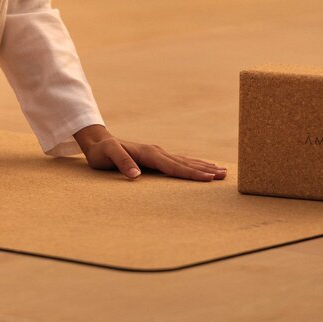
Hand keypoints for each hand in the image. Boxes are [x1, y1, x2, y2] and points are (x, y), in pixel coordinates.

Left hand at [83, 136, 226, 181]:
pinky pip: (179, 162)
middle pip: (185, 163)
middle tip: (224, 175)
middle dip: (205, 169)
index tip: (208, 178)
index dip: (191, 173)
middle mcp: (157, 152)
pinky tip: (201, 167)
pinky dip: (193, 164)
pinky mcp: (156, 157)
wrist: (98, 142)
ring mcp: (158, 153)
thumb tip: (136, 175)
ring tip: (221, 171)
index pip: (174, 166)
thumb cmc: (102, 152)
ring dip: (203, 166)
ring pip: (185, 161)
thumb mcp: (107, 155)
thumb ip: (121, 163)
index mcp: (149, 154)